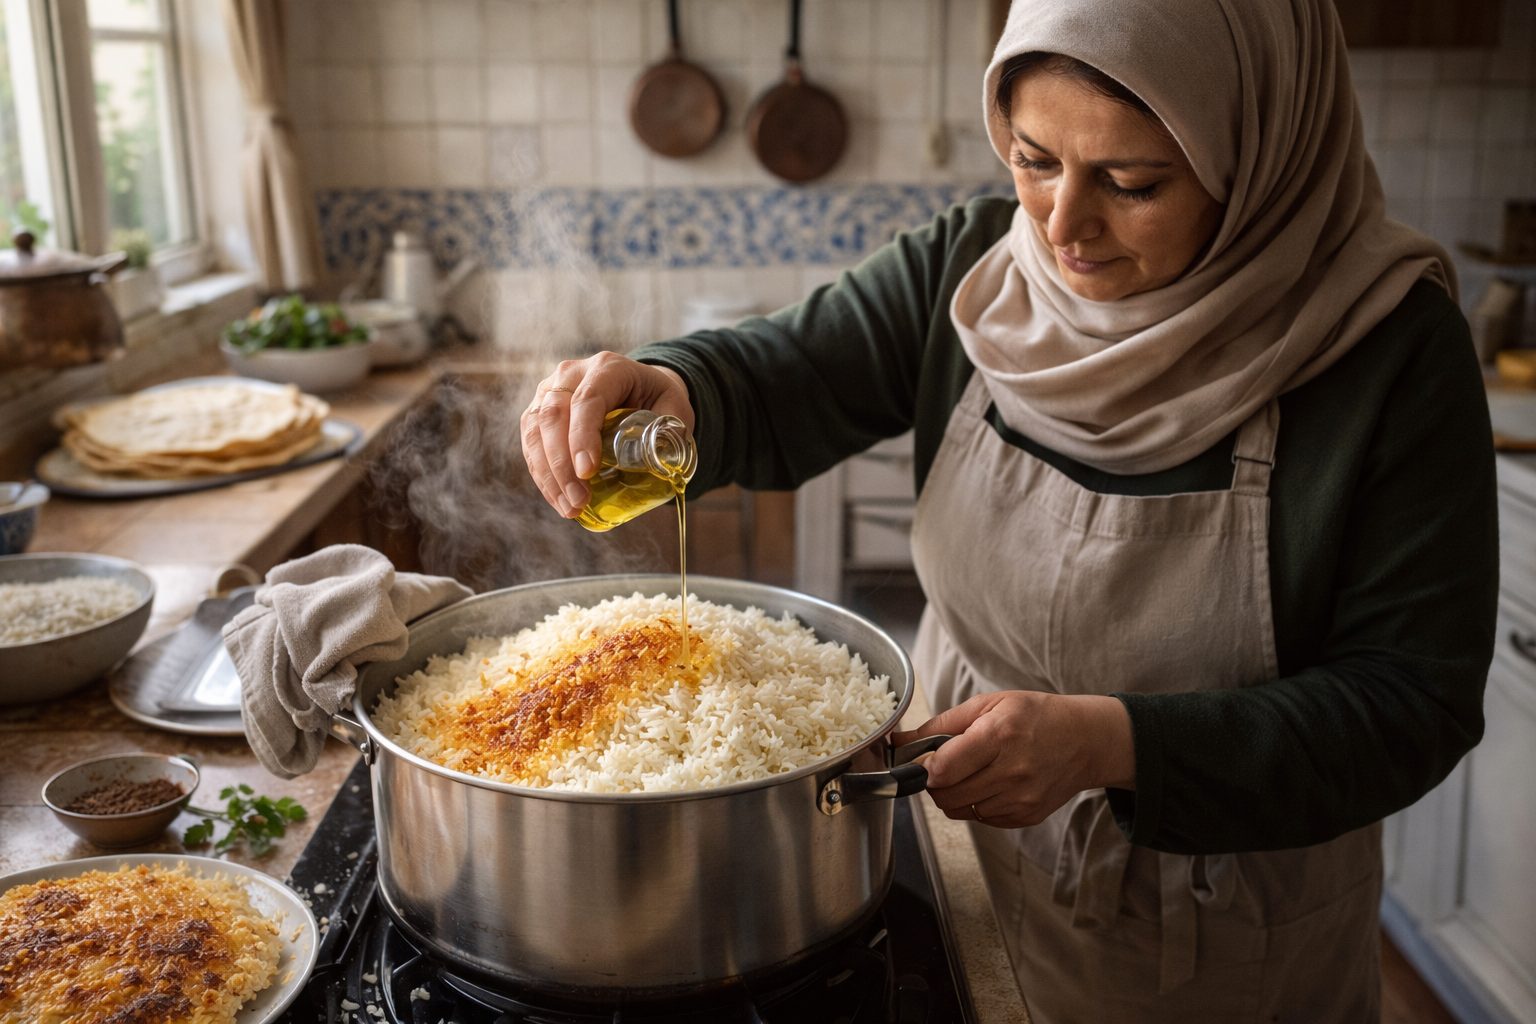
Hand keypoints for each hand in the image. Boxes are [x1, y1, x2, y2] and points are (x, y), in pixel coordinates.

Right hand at [520, 353, 693, 517]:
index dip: (582, 436)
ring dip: (548, 474)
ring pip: (534, 431)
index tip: (588, 472)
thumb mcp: (674, 408)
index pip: (588, 399)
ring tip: (569, 507)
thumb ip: (670, 430)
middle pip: (554, 416)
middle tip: (578, 500)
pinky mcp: (538, 411)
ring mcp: (550, 390)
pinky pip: (530, 443)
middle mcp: (571, 373)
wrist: (638, 389)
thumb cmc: (657, 401)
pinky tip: (558, 499)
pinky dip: (542, 475)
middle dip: (562, 464)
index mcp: (608, 368)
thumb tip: (656, 462)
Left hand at [893, 691, 1134, 827]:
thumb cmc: (1036, 716)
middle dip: (933, 782)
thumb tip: (900, 742)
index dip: (924, 767)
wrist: (1086, 742)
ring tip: (970, 772)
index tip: (923, 759)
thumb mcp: (989, 704)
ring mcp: (1020, 798)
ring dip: (953, 793)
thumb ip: (941, 724)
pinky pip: (980, 818)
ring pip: (959, 809)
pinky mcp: (1026, 816)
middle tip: (943, 765)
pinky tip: (990, 783)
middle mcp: (1011, 771)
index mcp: (999, 735)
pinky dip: (975, 803)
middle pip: (945, 794)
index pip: (943, 768)